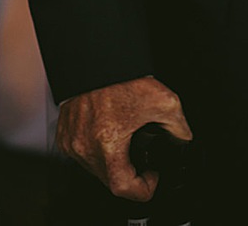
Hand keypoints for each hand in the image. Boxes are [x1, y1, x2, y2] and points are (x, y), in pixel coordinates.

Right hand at [56, 76, 192, 200]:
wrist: (97, 57)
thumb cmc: (122, 76)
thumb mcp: (165, 101)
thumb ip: (179, 128)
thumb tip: (183, 141)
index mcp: (106, 143)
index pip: (123, 188)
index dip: (144, 188)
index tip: (151, 176)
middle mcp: (84, 145)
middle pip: (109, 179)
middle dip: (129, 173)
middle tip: (140, 156)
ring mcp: (71, 140)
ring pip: (94, 168)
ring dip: (112, 162)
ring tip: (123, 141)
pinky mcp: (63, 133)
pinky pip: (80, 153)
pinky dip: (95, 150)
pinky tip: (106, 134)